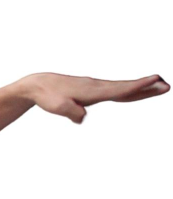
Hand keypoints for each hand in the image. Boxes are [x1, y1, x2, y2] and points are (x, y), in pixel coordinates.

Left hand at [22, 72, 167, 122]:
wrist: (37, 85)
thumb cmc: (47, 97)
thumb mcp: (57, 107)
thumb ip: (72, 112)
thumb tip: (82, 117)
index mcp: (92, 90)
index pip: (119, 90)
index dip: (138, 87)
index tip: (156, 80)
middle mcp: (97, 86)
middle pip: (126, 88)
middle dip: (147, 88)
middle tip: (167, 86)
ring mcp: (96, 87)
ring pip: (123, 88)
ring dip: (142, 88)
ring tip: (160, 87)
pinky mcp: (92, 90)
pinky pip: (116, 90)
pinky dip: (129, 90)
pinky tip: (136, 91)